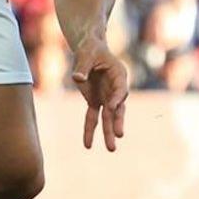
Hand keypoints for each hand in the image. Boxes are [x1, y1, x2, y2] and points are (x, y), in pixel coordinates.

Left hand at [71, 37, 128, 151]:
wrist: (88, 50)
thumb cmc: (90, 49)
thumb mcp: (87, 54)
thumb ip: (83, 66)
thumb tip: (78, 78)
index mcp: (119, 74)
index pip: (121, 89)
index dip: (117, 98)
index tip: (111, 107)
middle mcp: (115, 89)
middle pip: (118, 108)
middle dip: (117, 122)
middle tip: (119, 135)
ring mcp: (106, 96)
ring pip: (108, 117)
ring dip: (108, 132)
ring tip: (111, 149)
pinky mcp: (95, 101)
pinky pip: (92, 117)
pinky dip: (89, 130)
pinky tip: (87, 145)